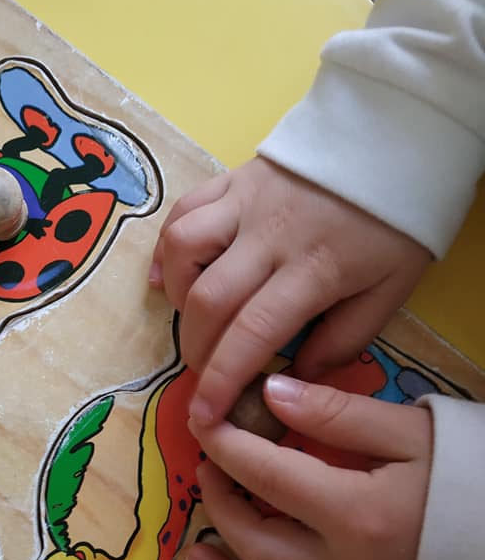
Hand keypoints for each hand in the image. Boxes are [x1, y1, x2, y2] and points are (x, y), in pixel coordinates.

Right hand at [150, 156, 430, 423]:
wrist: (393, 143)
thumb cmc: (394, 225)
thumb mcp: (390, 291)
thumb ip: (344, 340)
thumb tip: (295, 380)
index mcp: (312, 269)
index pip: (252, 333)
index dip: (221, 379)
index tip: (205, 416)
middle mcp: (268, 236)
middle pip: (207, 299)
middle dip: (194, 348)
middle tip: (200, 373)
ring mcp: (244, 202)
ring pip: (184, 248)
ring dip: (175, 293)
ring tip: (189, 317)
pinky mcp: (233, 179)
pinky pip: (183, 210)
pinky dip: (164, 248)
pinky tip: (164, 276)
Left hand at [187, 374, 432, 559]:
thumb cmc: (476, 475)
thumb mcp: (414, 431)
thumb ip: (338, 414)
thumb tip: (269, 393)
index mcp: (357, 515)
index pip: (266, 475)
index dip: (225, 446)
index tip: (203, 422)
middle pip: (259, 544)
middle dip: (221, 505)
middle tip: (207, 476)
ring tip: (197, 556)